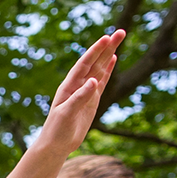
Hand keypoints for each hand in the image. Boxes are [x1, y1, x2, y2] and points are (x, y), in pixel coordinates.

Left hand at [37, 30, 124, 155]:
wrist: (56, 144)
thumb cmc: (57, 129)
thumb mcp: (67, 113)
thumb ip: (80, 97)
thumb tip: (94, 81)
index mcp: (69, 86)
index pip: (84, 64)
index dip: (95, 51)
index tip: (106, 38)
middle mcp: (77, 86)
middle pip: (95, 62)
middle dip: (107, 47)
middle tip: (121, 32)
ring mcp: (85, 92)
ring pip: (99, 69)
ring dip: (109, 54)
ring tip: (118, 39)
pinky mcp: (91, 100)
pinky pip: (101, 81)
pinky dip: (108, 70)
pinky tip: (113, 59)